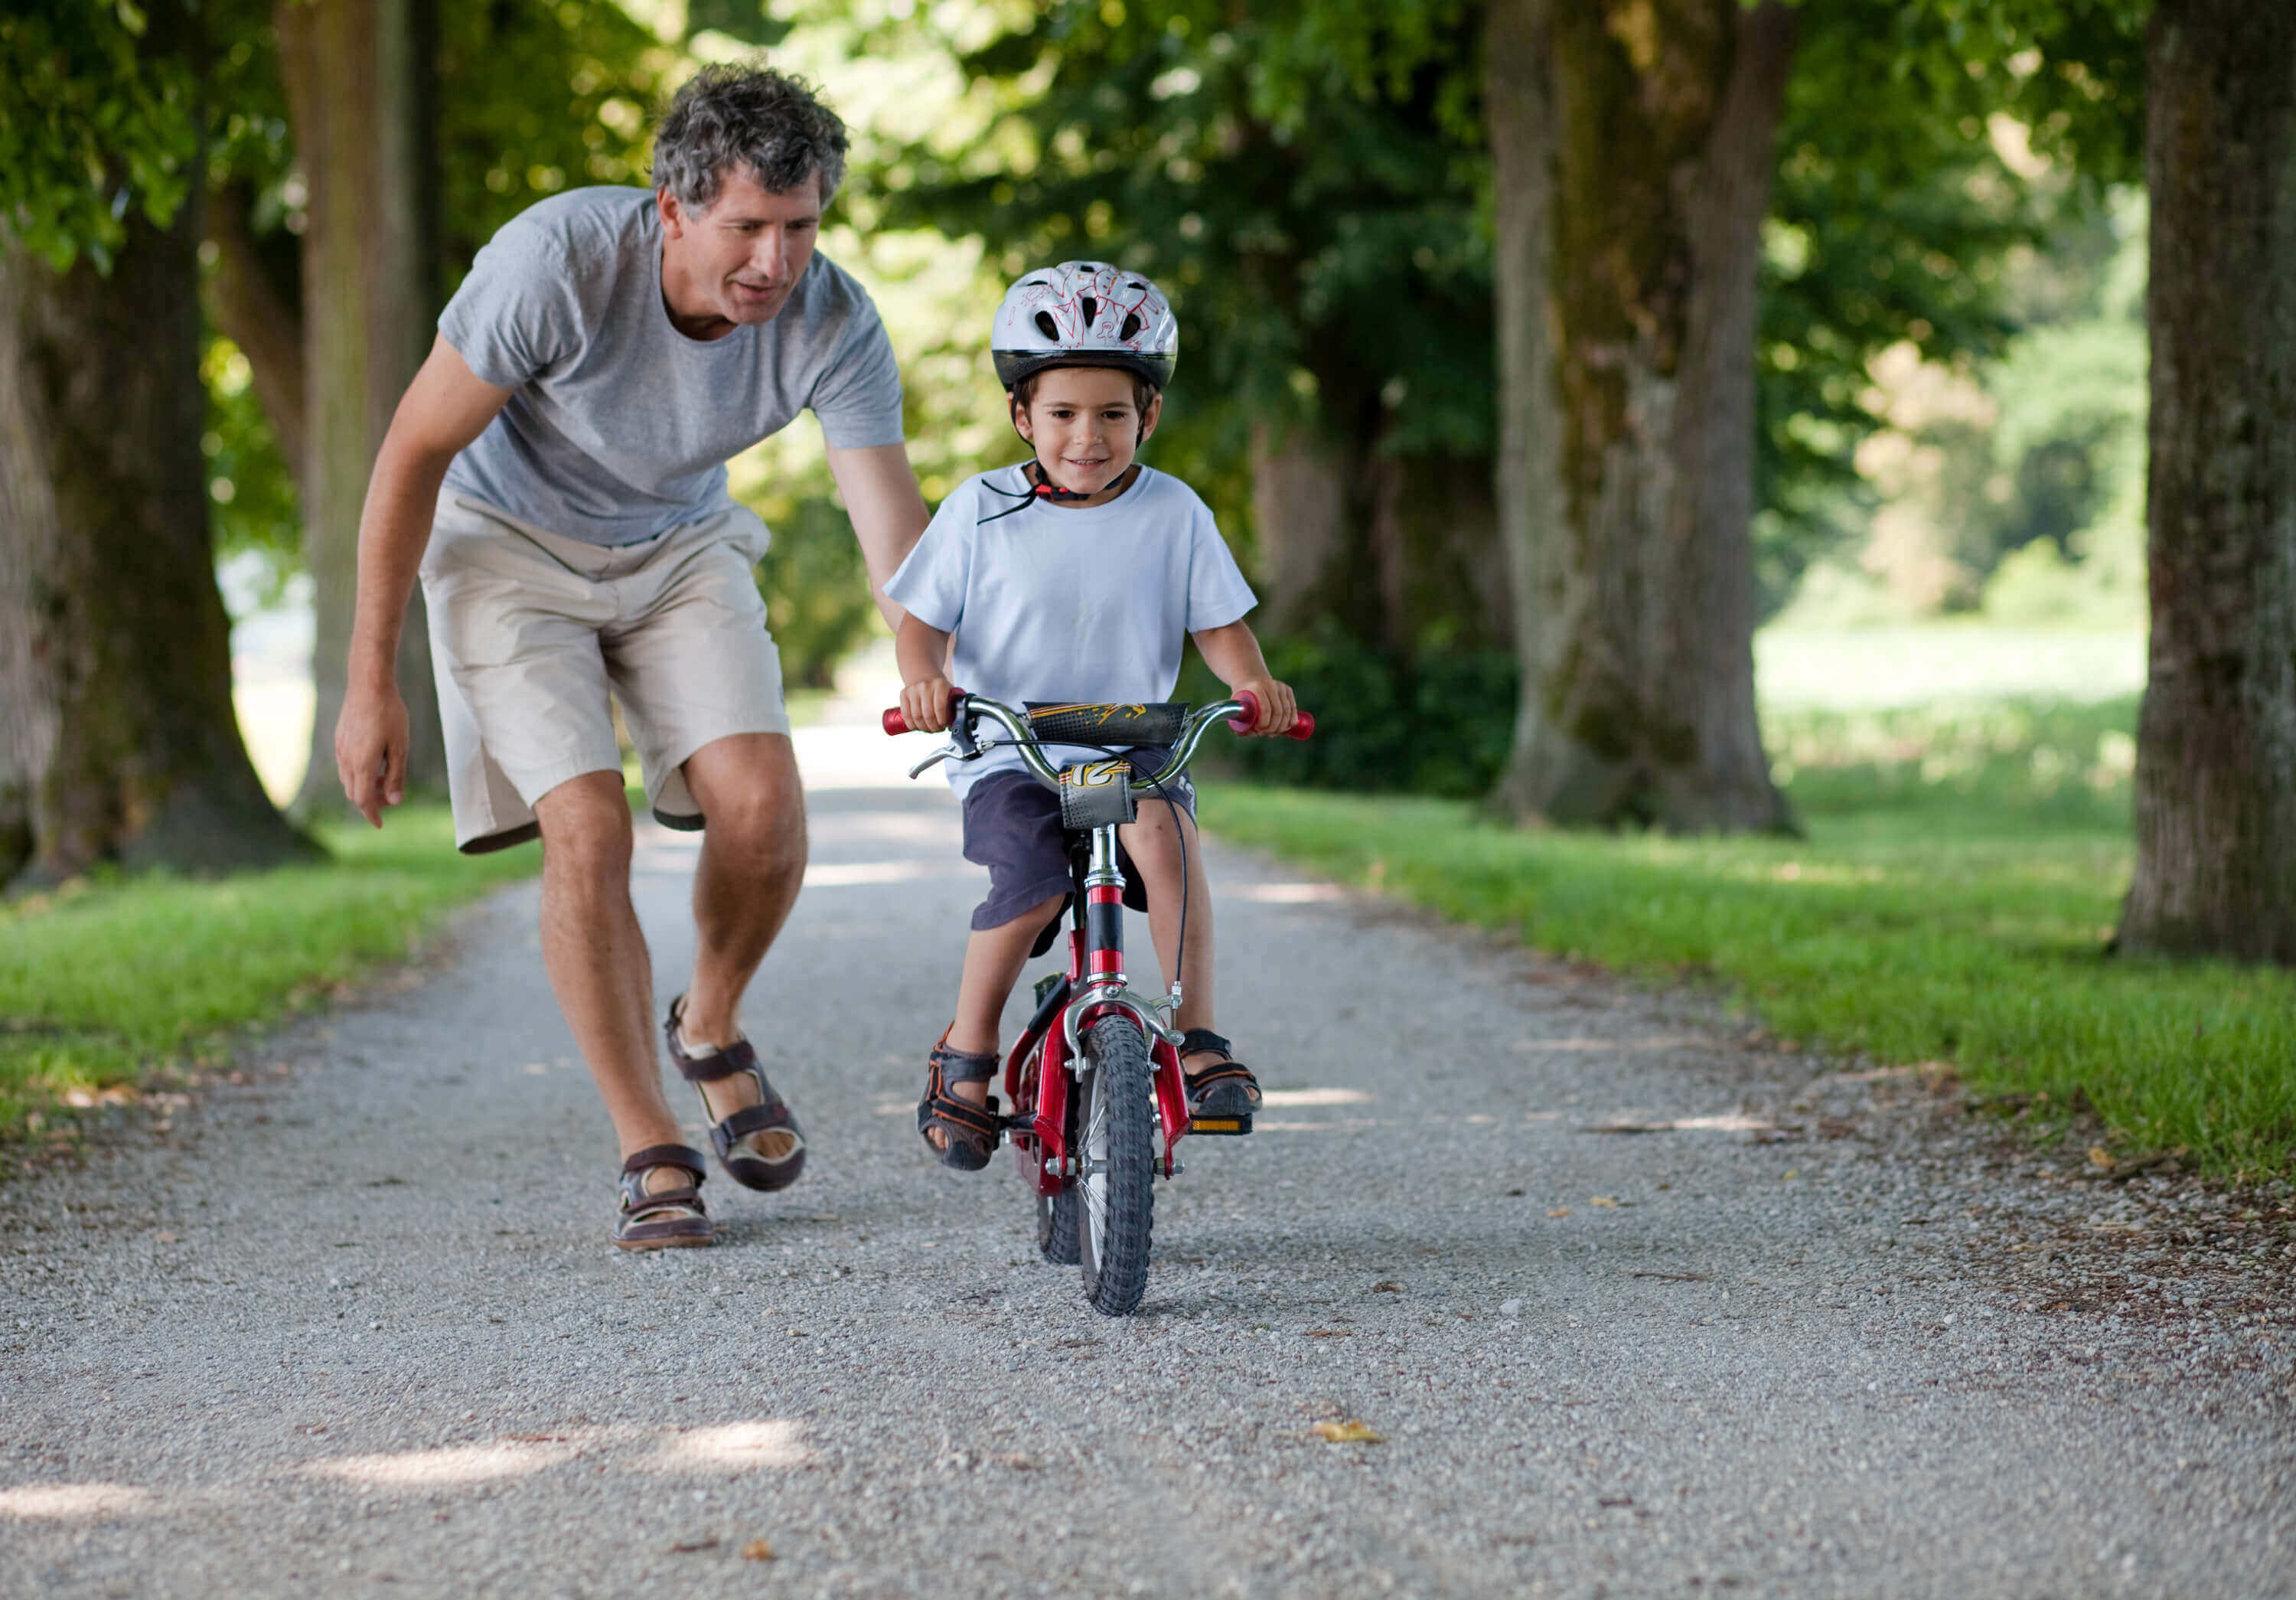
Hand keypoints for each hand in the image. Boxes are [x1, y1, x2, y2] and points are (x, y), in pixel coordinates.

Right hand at [334, 678, 409, 827]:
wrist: (368, 685)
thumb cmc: (389, 714)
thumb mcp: (400, 747)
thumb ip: (396, 775)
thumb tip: (394, 801)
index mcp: (362, 764)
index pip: (363, 800)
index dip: (372, 814)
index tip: (380, 824)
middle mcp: (346, 759)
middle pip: (354, 793)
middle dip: (370, 801)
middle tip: (390, 797)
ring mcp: (340, 748)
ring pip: (348, 780)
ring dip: (364, 786)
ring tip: (385, 778)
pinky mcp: (339, 739)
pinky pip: (345, 765)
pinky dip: (358, 773)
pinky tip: (374, 761)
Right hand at [901, 675, 955, 733]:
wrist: (924, 676)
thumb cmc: (939, 689)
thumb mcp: (949, 692)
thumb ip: (954, 706)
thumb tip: (955, 724)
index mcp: (940, 685)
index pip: (940, 707)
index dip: (942, 721)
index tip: (944, 725)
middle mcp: (925, 685)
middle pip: (928, 714)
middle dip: (933, 727)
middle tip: (936, 729)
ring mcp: (913, 689)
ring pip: (916, 716)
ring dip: (923, 727)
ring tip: (928, 728)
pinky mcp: (904, 693)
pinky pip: (906, 714)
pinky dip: (911, 725)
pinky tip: (917, 726)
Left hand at [1235, 677, 1297, 734]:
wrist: (1251, 679)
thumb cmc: (1243, 697)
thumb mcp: (1237, 706)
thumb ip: (1240, 721)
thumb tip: (1246, 734)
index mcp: (1258, 687)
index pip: (1266, 709)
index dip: (1264, 723)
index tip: (1258, 730)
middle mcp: (1271, 685)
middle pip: (1278, 712)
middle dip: (1273, 727)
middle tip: (1266, 733)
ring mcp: (1281, 687)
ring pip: (1287, 712)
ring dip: (1282, 727)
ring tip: (1273, 732)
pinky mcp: (1288, 690)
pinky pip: (1293, 709)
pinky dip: (1291, 721)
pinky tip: (1284, 728)